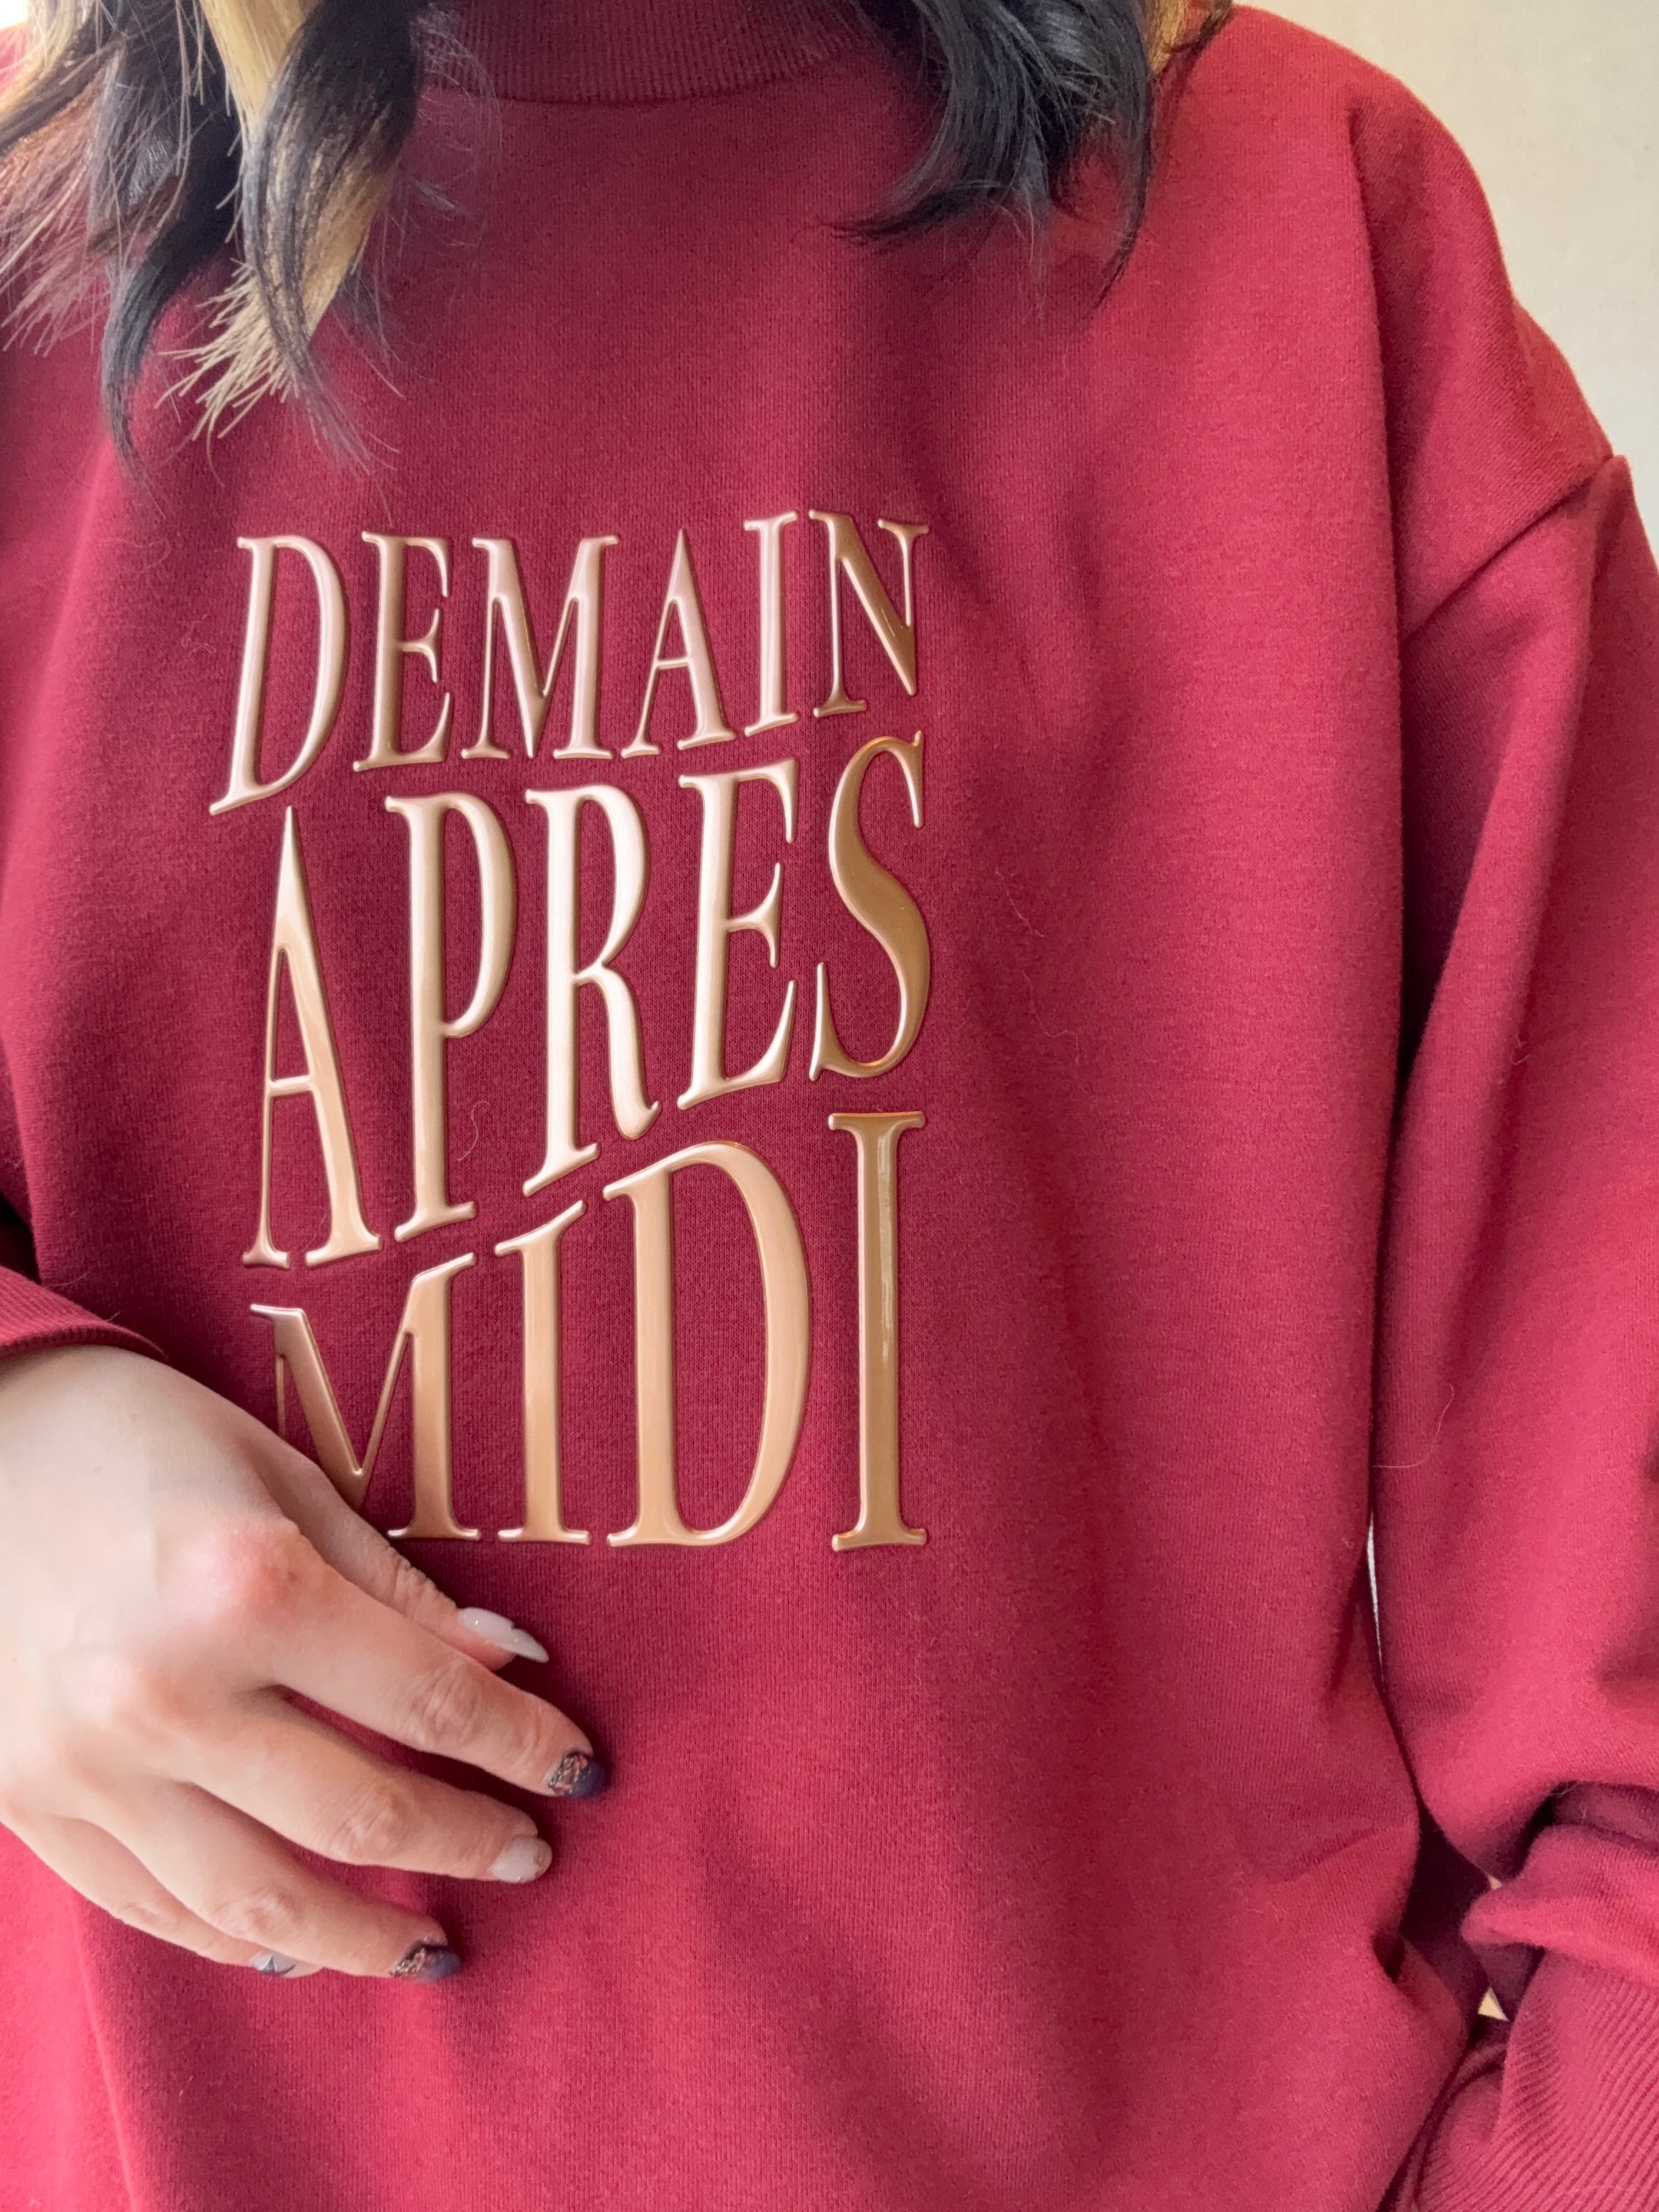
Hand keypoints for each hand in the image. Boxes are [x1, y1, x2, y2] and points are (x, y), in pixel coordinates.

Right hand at [0, 1343, 604, 1980]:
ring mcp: (85, 1765)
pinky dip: (235, 1940)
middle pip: (359, 1817)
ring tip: (435, 1944)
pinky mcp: (28, 1805)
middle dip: (467, 1843)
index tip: (581, 1768)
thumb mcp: (283, 1478)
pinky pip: (150, 1908)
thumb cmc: (138, 1436)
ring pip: (255, 1902)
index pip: (428, 1702)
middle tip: (531, 1853)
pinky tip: (299, 1944)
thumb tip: (508, 1664)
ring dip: (363, 1937)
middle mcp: (164, 1694)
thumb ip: (394, 1587)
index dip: (522, 1745)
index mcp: (243, 1588)